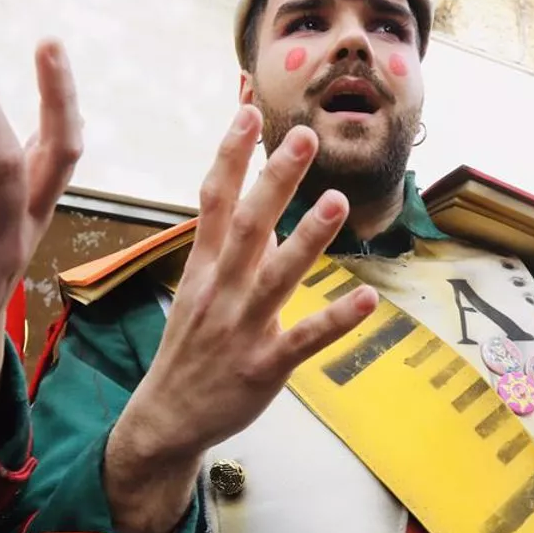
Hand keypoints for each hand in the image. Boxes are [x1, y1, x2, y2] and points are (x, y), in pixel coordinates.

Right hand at [103, 108, 376, 532]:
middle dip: (275, 180)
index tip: (248, 112)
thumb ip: (223, 250)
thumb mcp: (194, 292)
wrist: (165, 420)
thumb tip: (257, 210)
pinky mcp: (264, 367)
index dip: (230, 156)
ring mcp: (241, 329)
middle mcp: (219, 292)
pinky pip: (304, 340)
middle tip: (303, 136)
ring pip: (276, 277)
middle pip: (248, 226)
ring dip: (307, 239)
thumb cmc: (189, 350)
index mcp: (201, 269)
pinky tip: (368, 299)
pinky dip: (336, 319)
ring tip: (337, 201)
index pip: (212, 201)